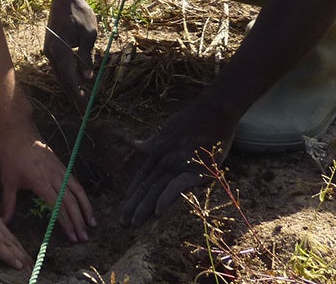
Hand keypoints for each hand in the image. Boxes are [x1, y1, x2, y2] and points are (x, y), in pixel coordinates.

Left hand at [0, 130, 95, 242]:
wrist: (19, 129)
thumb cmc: (11, 153)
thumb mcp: (8, 179)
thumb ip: (9, 202)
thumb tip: (4, 221)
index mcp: (41, 182)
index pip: (58, 207)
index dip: (66, 223)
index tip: (72, 237)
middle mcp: (54, 177)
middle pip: (71, 202)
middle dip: (79, 221)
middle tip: (84, 238)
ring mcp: (59, 170)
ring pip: (77, 191)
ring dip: (86, 208)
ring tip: (92, 223)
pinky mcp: (60, 164)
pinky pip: (74, 182)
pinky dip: (82, 194)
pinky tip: (84, 203)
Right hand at [0, 171, 30, 268]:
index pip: (4, 228)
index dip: (14, 243)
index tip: (22, 253)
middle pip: (9, 236)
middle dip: (21, 252)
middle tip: (32, 265)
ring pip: (6, 242)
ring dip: (19, 257)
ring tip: (30, 269)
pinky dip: (8, 256)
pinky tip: (16, 264)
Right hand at [44, 0, 98, 106]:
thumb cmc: (80, 14)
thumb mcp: (89, 36)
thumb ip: (86, 58)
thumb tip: (87, 79)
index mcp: (60, 50)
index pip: (69, 78)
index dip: (77, 93)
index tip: (84, 106)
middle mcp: (51, 52)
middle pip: (62, 78)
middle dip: (73, 92)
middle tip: (83, 107)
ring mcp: (48, 49)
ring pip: (59, 72)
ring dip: (69, 84)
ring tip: (80, 96)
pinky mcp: (50, 46)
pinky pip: (58, 64)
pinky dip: (66, 73)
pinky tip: (74, 79)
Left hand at [121, 101, 234, 225]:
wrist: (213, 112)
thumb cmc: (192, 119)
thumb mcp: (166, 130)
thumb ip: (150, 142)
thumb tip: (134, 143)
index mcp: (158, 152)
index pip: (141, 177)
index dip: (132, 192)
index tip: (124, 205)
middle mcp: (164, 161)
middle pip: (145, 187)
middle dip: (133, 206)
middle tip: (122, 223)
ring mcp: (177, 165)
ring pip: (156, 190)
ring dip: (144, 208)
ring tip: (133, 223)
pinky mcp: (193, 170)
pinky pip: (176, 187)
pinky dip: (166, 198)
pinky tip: (158, 212)